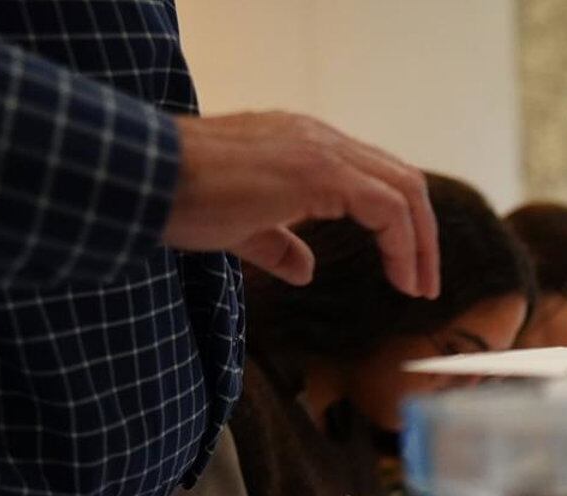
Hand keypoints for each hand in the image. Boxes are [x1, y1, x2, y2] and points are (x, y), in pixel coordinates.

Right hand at [165, 112, 439, 297]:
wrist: (142, 175)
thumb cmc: (178, 198)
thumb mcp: (239, 226)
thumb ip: (278, 243)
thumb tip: (305, 269)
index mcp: (303, 144)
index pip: (375, 177)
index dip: (400, 225)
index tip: (406, 272)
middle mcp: (319, 138)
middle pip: (401, 180)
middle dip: (422, 235)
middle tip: (425, 284)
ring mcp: (320, 148)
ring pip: (403, 189)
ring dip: (420, 243)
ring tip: (419, 287)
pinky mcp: (318, 168)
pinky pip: (386, 206)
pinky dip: (403, 243)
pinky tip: (400, 278)